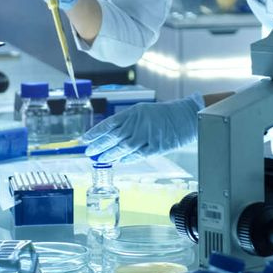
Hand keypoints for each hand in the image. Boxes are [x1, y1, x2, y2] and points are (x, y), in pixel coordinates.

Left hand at [82, 94, 203, 162]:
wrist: (186, 116)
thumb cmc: (165, 114)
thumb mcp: (143, 111)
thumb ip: (128, 121)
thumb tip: (110, 134)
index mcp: (133, 112)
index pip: (110, 123)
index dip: (96, 132)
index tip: (85, 139)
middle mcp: (138, 123)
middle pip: (114, 136)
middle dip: (99, 145)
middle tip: (88, 152)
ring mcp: (147, 135)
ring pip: (123, 147)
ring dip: (110, 154)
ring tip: (100, 159)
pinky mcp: (156, 146)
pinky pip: (138, 155)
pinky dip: (127, 159)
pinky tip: (119, 161)